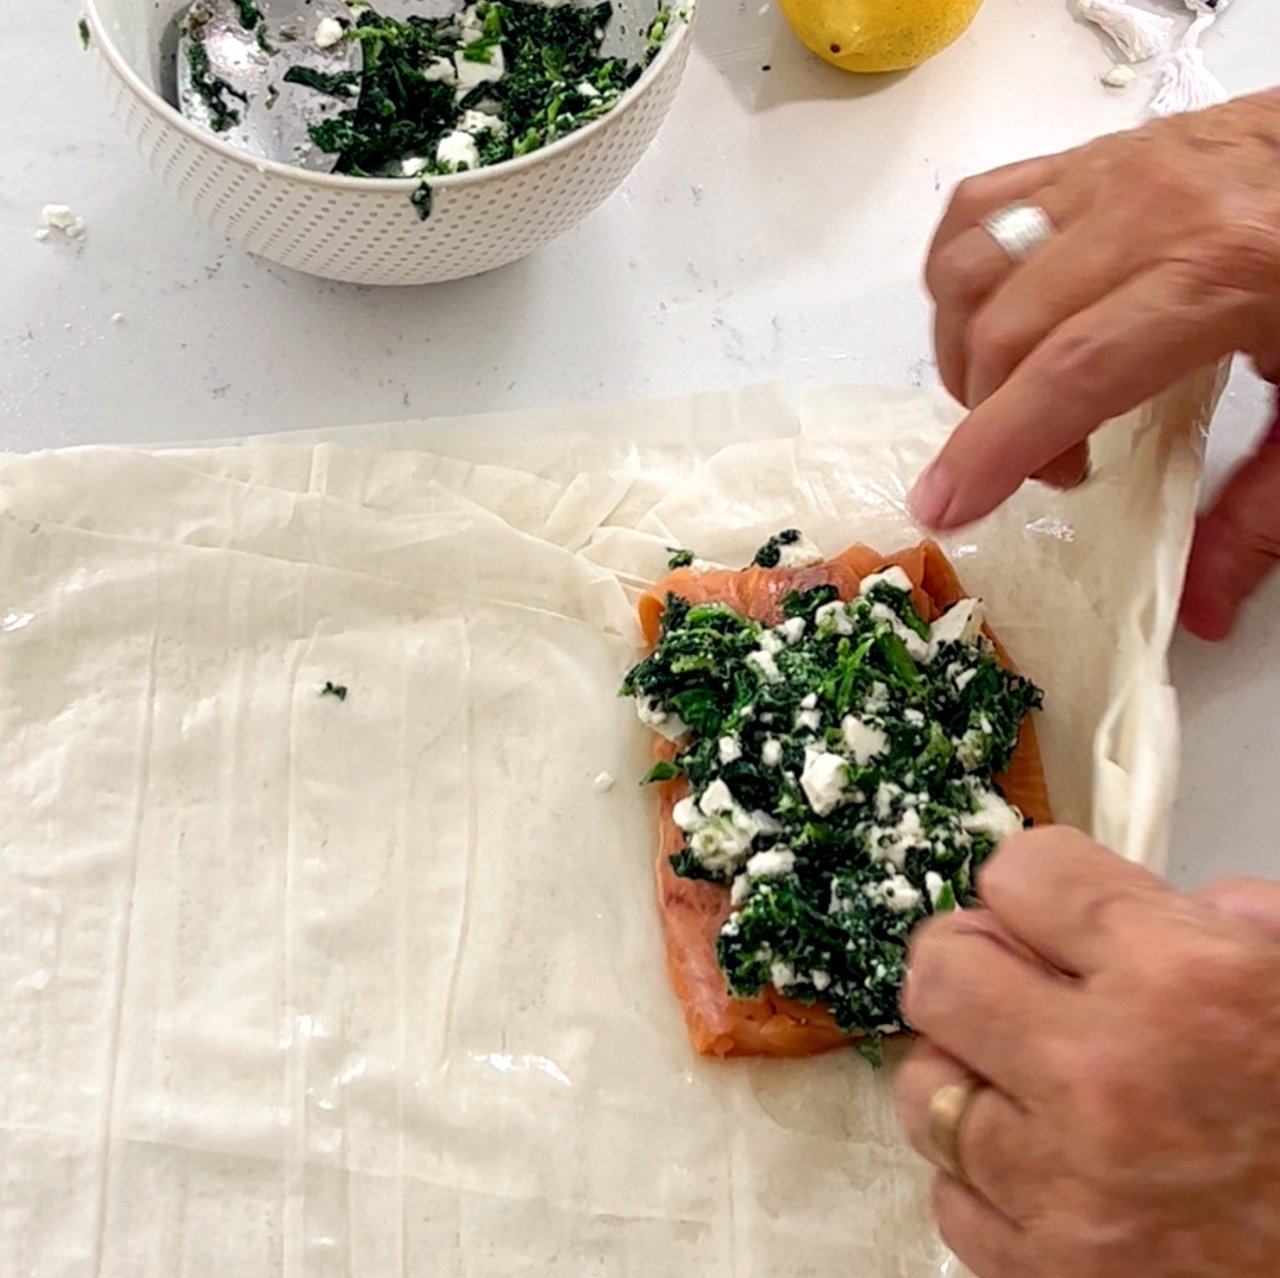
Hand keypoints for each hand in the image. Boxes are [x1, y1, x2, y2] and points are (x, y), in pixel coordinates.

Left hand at [893, 828, 1279, 1277]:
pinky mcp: (1049, 1277)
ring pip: (925, 1090)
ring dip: (972, 1077)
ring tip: (1036, 1089)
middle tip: (1018, 988)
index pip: (1021, 873)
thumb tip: (1127, 903)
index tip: (1051, 913)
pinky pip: (953, 1198)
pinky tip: (1052, 1170)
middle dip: (973, 965)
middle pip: (939, 972)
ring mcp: (1068, 1188)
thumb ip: (1216, 921)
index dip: (1037, 886)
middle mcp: (1105, 1076)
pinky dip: (989, 1180)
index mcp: (1182, 982)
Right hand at [908, 90, 1279, 638]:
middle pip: (1003, 331)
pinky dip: (959, 279)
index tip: (944, 507)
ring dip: (964, 355)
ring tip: (1016, 396)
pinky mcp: (1084, 158)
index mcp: (1220, 272)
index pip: (1069, 370)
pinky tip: (991, 321)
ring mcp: (1106, 175)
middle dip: (992, 420)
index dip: (995, 448)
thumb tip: (1205, 610)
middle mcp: (1145, 212)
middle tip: (1053, 462)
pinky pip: (977, 211)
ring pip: (970, 271)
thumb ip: (1264, 509)